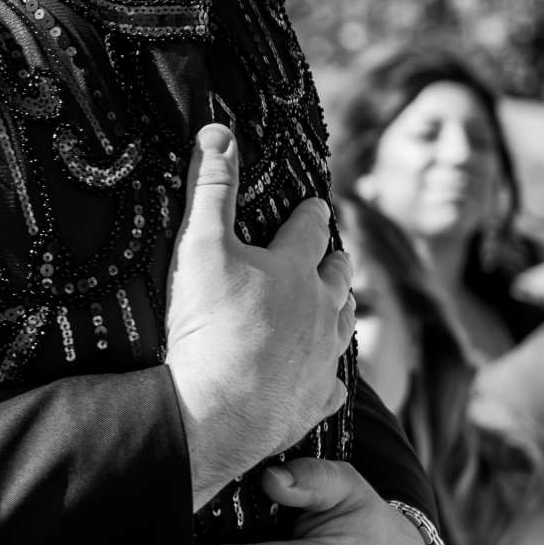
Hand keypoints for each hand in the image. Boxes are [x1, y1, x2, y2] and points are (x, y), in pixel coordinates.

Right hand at [163, 124, 352, 505]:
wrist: (215, 412)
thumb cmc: (208, 326)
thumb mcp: (200, 246)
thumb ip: (210, 188)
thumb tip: (219, 132)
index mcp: (293, 269)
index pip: (310, 229)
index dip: (311, 214)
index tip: (316, 204)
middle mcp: (319, 310)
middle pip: (337, 276)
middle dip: (335, 260)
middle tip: (334, 252)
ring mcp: (322, 358)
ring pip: (343, 325)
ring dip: (341, 310)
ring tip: (338, 303)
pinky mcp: (314, 400)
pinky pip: (332, 384)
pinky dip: (327, 376)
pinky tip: (323, 377)